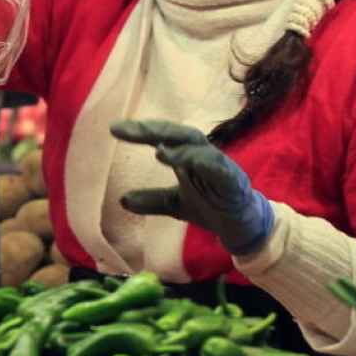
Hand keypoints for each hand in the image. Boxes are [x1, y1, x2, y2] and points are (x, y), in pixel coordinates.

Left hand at [110, 120, 274, 256]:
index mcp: (188, 157)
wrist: (241, 226)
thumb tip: (122, 200)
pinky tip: (192, 163)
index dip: (141, 131)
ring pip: (201, 150)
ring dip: (180, 149)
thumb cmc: (210, 205)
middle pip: (180, 135)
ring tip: (159, 150)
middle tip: (131, 130)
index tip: (114, 128)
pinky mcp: (235, 183)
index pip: (163, 137)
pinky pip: (221, 170)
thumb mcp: (174, 204)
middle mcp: (204, 155)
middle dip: (156, 130)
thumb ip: (151, 200)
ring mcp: (221, 167)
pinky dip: (207, 164)